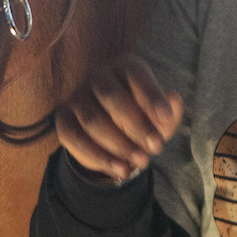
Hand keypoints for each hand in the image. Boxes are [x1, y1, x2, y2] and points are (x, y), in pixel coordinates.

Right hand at [56, 56, 182, 180]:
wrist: (115, 136)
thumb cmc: (144, 119)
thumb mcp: (161, 116)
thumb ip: (170, 109)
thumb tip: (173, 99)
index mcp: (125, 67)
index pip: (136, 74)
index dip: (152, 96)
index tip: (166, 119)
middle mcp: (98, 76)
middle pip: (112, 97)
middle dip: (136, 125)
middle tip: (156, 147)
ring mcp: (77, 96)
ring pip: (93, 120)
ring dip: (119, 144)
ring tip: (142, 162)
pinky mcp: (63, 119)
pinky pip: (76, 138)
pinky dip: (99, 157)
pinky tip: (120, 170)